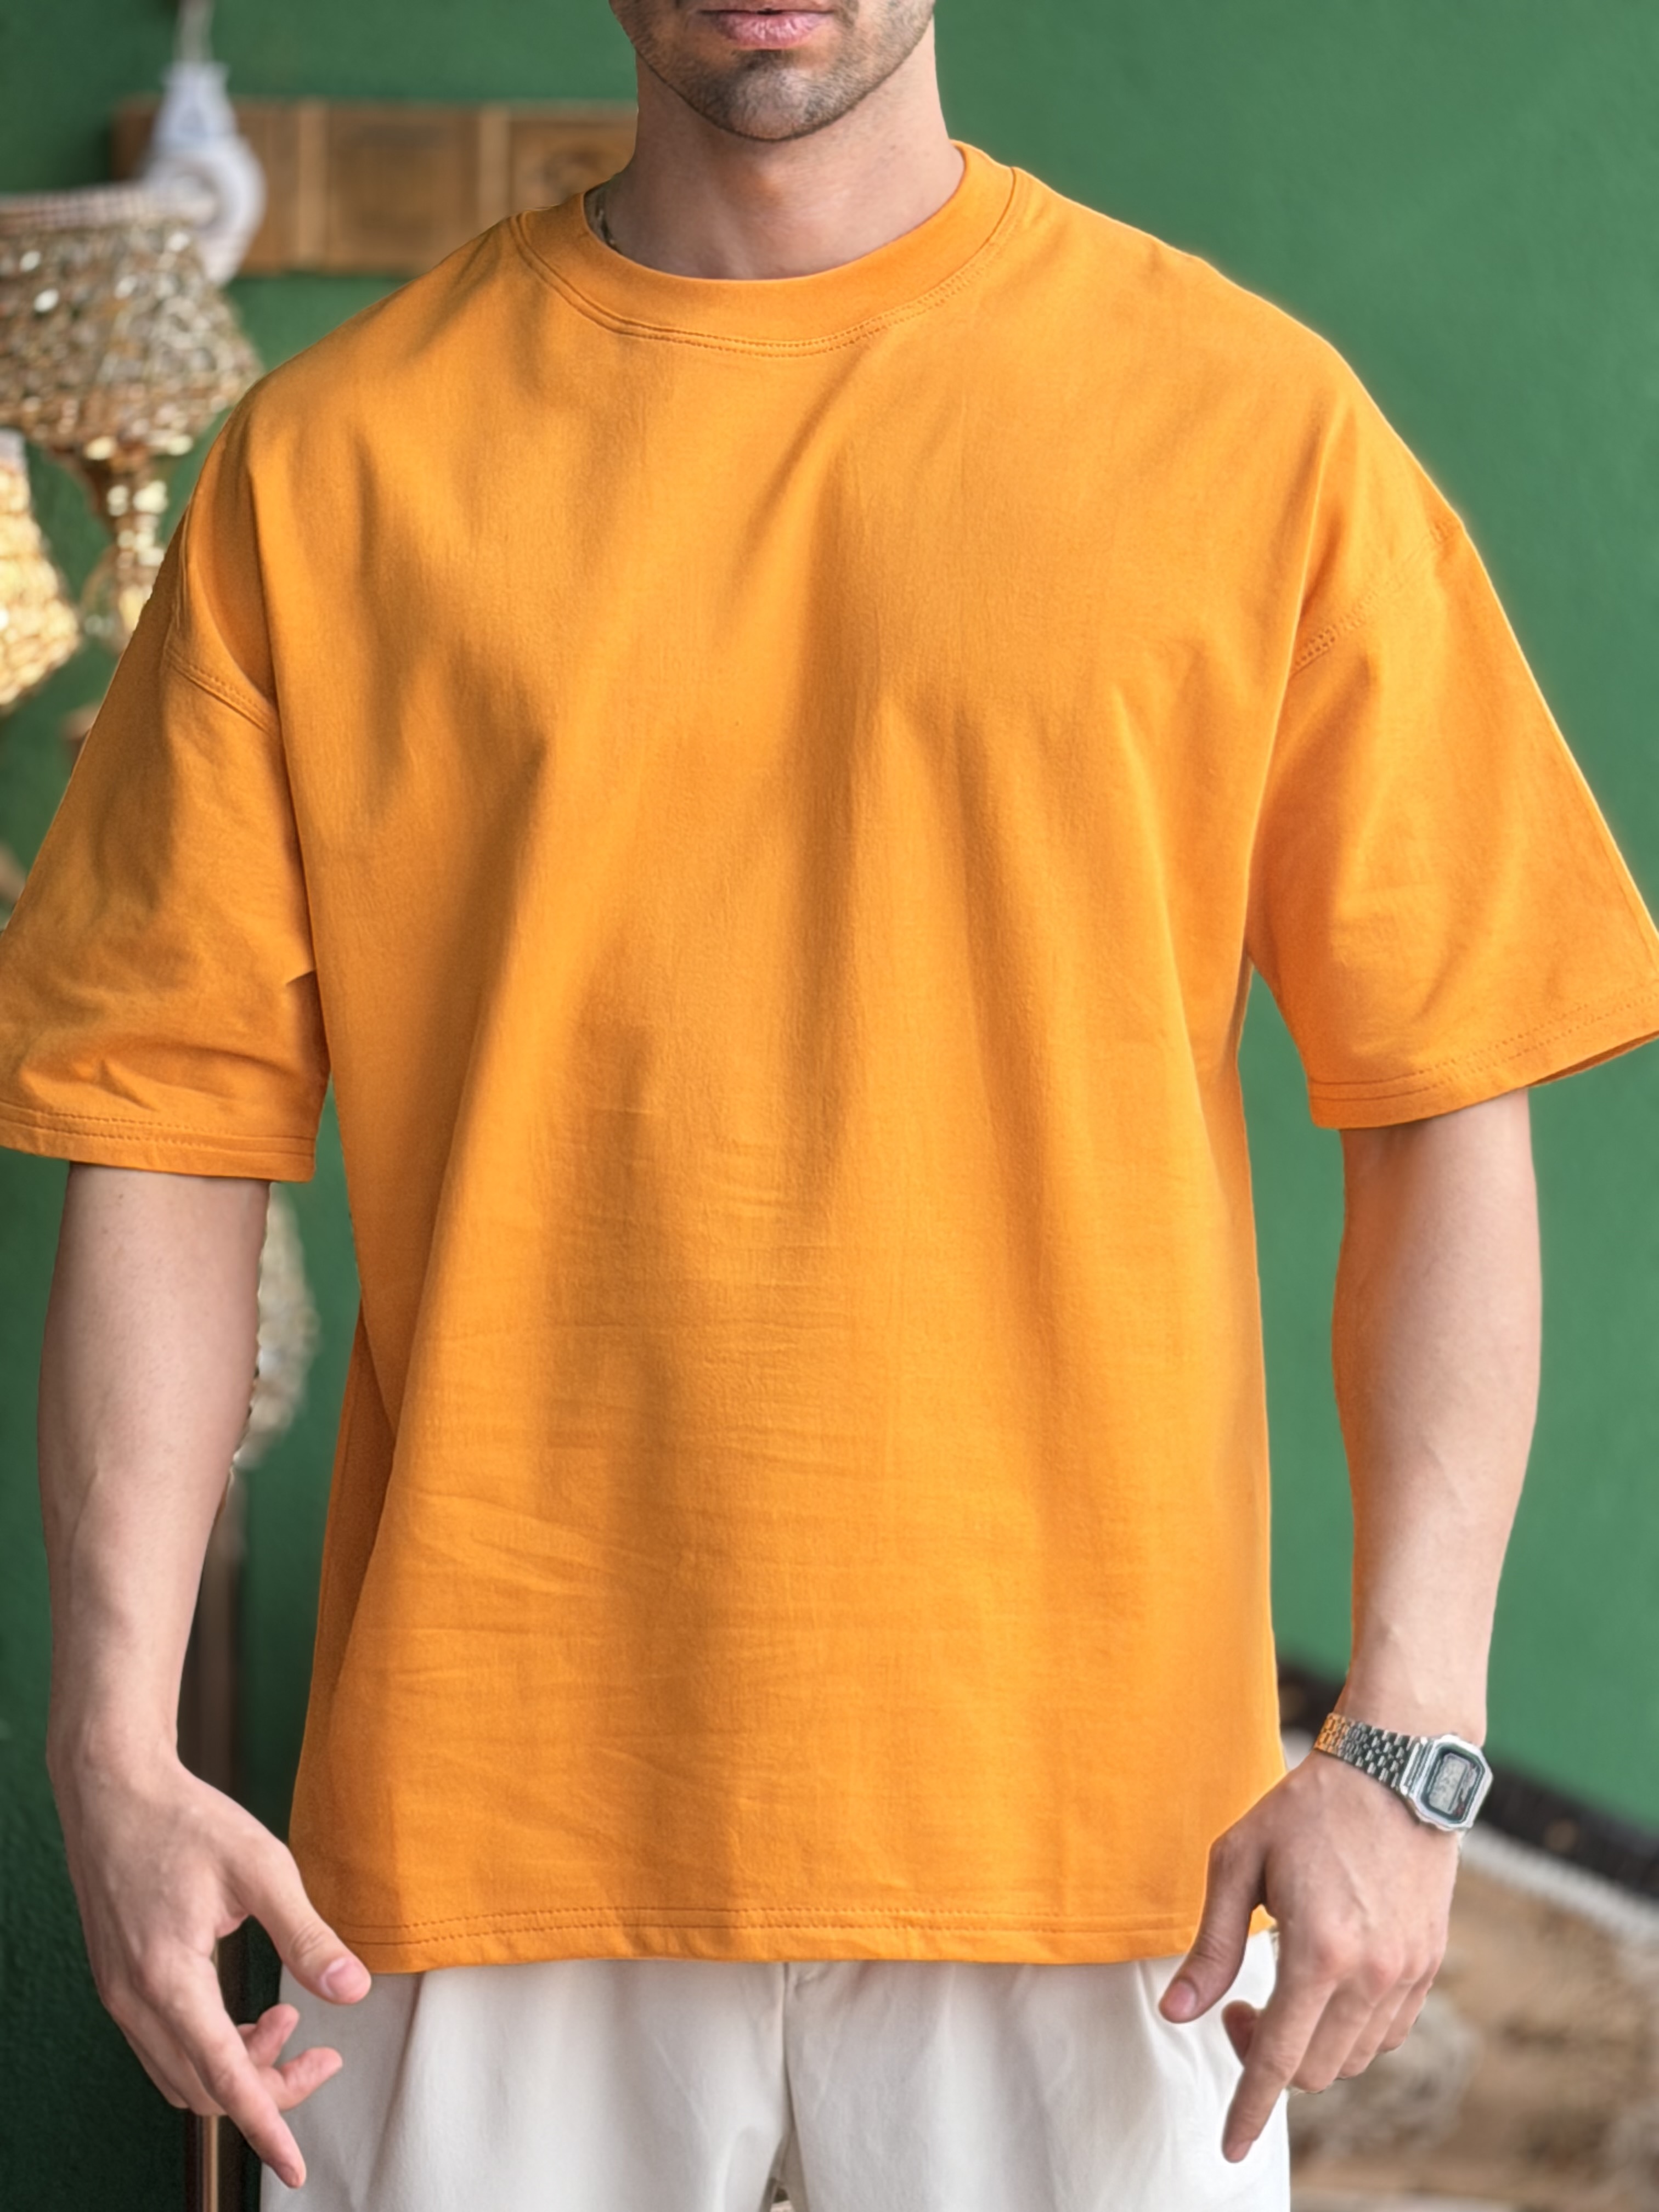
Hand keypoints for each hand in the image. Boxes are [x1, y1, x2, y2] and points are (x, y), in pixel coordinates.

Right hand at [51, 1748, 369, 2189]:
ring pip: (182, 2075)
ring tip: (286, 2021)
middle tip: (323, 2055)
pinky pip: (165, 2047)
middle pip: (205, 2088)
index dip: (266, 2124)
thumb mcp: (261, 1868)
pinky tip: (246, 2011)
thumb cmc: (186, 1822)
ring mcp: (120, 1996)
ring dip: (239, 2068)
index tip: (296, 2165)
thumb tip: (353, 1991)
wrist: (114, 1791)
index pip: (223, 2078)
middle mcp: (134, 2000)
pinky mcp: (119, 1984)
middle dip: (269, 2088)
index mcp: (168, 1978)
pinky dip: (210, 2048)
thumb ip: (307, 1936)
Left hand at [1158, 1747, 1458, 2161]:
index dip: (1250, 2109)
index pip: (1279, 2060)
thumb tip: (1178, 2014)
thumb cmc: (1306, 1809)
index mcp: (1319, 1951)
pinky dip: (1349, 2032)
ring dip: (1310, 2048)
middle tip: (1240, 2007)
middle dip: (1269, 2060)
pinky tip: (1325, 1990)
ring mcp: (1408, 1974)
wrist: (1396, 1772)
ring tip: (1280, 1992)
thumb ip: (1211, 1947)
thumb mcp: (1238, 1863)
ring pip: (1352, 2059)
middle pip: (1314, 2069)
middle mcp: (1372, 1975)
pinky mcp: (1428, 1965)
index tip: (1228, 2147)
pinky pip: (1386, 2035)